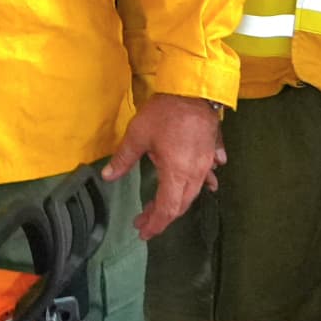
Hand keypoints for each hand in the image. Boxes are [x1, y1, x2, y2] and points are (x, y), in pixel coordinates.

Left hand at [107, 94, 225, 240]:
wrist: (194, 89)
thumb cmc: (165, 113)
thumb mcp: (138, 135)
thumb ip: (124, 159)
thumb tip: (108, 176)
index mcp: (177, 173)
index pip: (167, 208)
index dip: (155, 223)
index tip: (143, 231)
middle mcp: (195, 173)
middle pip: (181, 204)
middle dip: (162, 216)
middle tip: (145, 220)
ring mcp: (207, 162)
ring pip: (194, 191)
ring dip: (178, 201)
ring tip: (162, 206)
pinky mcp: (212, 150)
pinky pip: (209, 173)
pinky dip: (203, 183)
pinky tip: (206, 184)